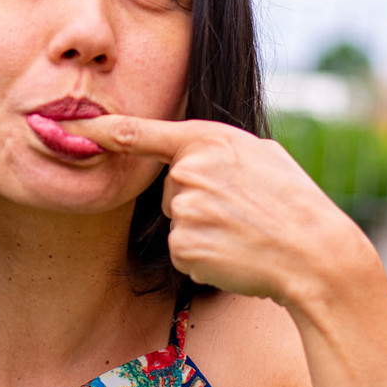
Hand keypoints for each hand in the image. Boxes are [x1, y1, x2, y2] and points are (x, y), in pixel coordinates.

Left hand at [65, 116, 378, 307]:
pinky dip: (205, 257)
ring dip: (203, 231)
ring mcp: (185, 209)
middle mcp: (190, 170)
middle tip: (243, 211)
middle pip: (169, 189)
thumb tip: (196, 153)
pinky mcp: (183, 246)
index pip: (142, 134)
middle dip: (198, 201)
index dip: (101, 131)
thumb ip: (220, 149)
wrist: (316, 254)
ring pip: (176, 222)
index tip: (69, 128)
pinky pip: (182, 252)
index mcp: (209, 139)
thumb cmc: (295, 203)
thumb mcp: (263, 154)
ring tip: (244, 232)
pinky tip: (236, 253)